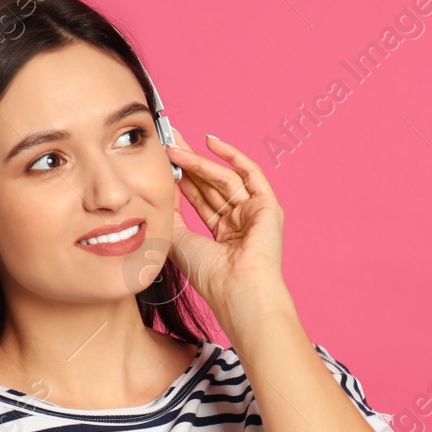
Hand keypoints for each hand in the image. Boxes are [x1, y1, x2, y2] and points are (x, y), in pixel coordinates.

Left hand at [163, 129, 287, 321]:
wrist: (237, 289)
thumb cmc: (209, 275)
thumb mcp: (178, 239)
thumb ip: (172, 213)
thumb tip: (163, 186)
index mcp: (223, 237)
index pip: (200, 200)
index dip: (182, 180)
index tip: (163, 162)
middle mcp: (240, 224)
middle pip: (212, 186)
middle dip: (189, 164)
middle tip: (168, 142)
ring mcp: (255, 214)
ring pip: (224, 179)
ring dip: (199, 161)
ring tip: (175, 147)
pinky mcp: (268, 206)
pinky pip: (251, 173)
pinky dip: (232, 155)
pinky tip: (209, 142)